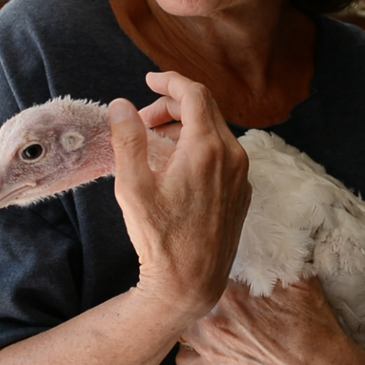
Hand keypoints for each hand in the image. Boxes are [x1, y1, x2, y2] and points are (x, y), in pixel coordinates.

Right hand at [108, 72, 251, 323]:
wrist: (190, 283)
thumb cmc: (160, 238)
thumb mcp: (132, 186)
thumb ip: (128, 139)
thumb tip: (122, 105)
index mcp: (207, 148)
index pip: (193, 94)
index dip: (170, 81)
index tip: (149, 80)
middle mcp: (232, 156)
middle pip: (205, 108)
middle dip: (172, 106)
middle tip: (142, 121)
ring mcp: (241, 175)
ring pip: (215, 131)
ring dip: (185, 127)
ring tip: (153, 144)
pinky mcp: (242, 191)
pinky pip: (223, 153)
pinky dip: (199, 146)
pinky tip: (175, 165)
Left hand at [176, 276, 363, 364]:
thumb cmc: (314, 330)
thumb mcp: (300, 282)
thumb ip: (273, 259)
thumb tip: (261, 241)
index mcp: (230, 294)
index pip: (208, 266)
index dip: (215, 260)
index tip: (222, 260)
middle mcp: (212, 320)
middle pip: (190, 291)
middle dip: (202, 284)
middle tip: (219, 283)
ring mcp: (209, 348)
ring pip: (182, 321)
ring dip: (193, 312)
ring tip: (212, 309)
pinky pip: (182, 359)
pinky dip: (190, 348)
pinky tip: (207, 340)